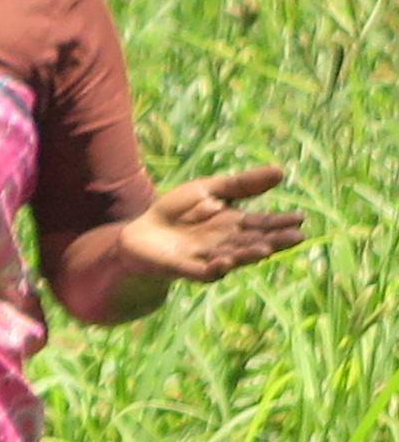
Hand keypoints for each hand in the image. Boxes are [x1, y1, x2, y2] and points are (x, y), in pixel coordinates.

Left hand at [119, 164, 306, 283]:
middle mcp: (226, 243)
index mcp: (233, 224)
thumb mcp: (208, 190)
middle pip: (253, 242)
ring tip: (267, 249)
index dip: (280, 222)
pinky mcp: (186, 268)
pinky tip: (227, 260)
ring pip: (233, 257)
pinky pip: (204, 270)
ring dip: (249, 254)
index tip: (301, 219)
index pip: (262, 223)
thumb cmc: (176, 212)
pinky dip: (216, 267)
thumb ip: (241, 185)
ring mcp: (208, 257)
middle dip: (274, 240)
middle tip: (297, 237)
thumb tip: (281, 171)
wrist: (139, 234)